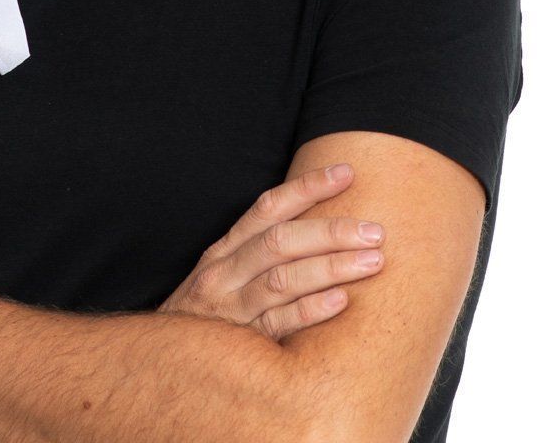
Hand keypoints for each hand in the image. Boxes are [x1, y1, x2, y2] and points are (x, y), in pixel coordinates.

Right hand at [158, 163, 384, 339]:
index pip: (268, 208)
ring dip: (331, 267)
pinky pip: (278, 325)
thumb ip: (260, 253)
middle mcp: (225, 272)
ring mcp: (230, 308)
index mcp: (225, 249)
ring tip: (373, 261)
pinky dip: (309, 311)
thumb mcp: (225, 274)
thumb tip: (321, 228)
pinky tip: (341, 302)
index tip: (346, 173)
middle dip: (331, 231)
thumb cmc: (208, 314)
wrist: (163, 365)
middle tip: (375, 230)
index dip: (307, 188)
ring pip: (283, 279)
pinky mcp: (240, 345)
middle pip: (281, 241)